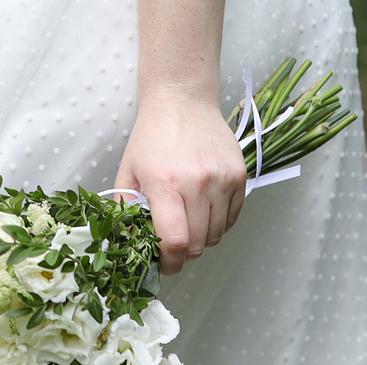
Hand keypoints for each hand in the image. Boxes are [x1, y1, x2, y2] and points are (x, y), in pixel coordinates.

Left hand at [112, 88, 246, 275]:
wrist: (183, 101)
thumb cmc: (152, 136)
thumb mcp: (128, 170)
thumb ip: (126, 209)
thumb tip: (131, 242)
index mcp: (165, 184)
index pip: (175, 242)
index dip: (169, 263)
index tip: (163, 264)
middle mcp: (198, 184)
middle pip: (198, 244)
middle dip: (183, 254)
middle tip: (172, 245)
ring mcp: (222, 180)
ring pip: (217, 234)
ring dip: (202, 239)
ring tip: (188, 222)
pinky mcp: (239, 176)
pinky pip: (232, 218)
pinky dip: (219, 223)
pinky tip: (204, 210)